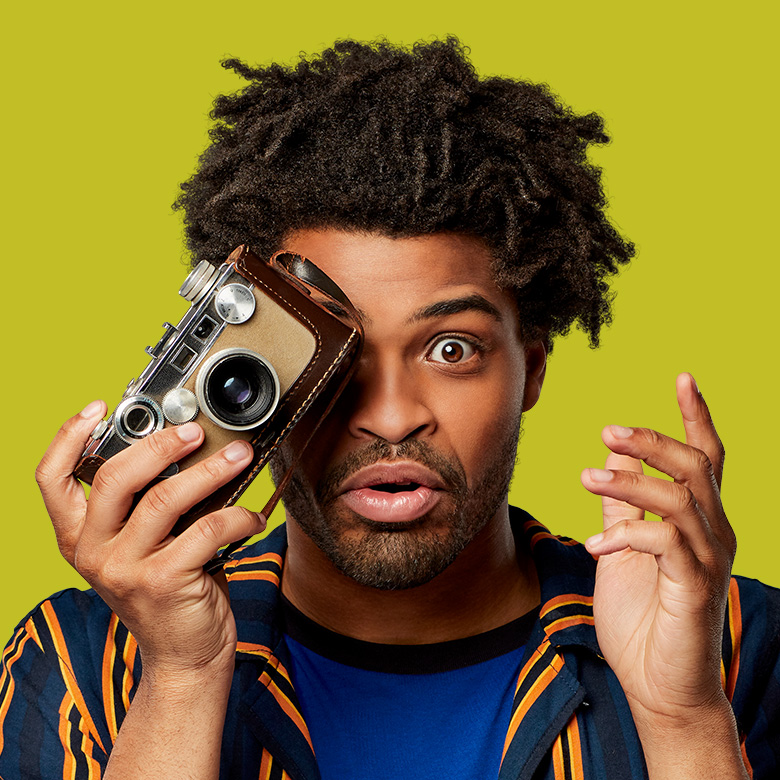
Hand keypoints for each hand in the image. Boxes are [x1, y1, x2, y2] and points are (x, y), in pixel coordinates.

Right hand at [35, 400, 265, 676]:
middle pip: (116, 478)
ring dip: (211, 471)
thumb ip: (145, 506)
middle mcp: (94, 553)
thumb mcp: (141, 547)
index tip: (96, 407)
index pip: (51, 480)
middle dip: (161, 445)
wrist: (183, 657)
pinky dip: (238, 515)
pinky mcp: (164, 582)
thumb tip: (187, 450)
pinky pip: (208, 529)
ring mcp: (126, 570)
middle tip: (195, 432)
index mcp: (80, 537)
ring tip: (240, 457)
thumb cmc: (169, 590)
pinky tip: (253, 517)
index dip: (67, 438)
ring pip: (166, 499)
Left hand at [580, 373, 736, 732]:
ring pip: (679, 498)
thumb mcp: (624, 546)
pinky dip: (626, 535)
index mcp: (698, 521)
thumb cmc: (643, 616)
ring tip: (585, 478)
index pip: (707, 458)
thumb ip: (623, 502)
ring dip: (629, 482)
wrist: (660, 686)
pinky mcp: (695, 588)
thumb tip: (612, 452)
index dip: (697, 416)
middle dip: (653, 440)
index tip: (683, 376)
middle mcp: (714, 534)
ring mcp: (709, 560)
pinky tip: (595, 546)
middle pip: (696, 466)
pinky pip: (665, 543)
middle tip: (608, 429)